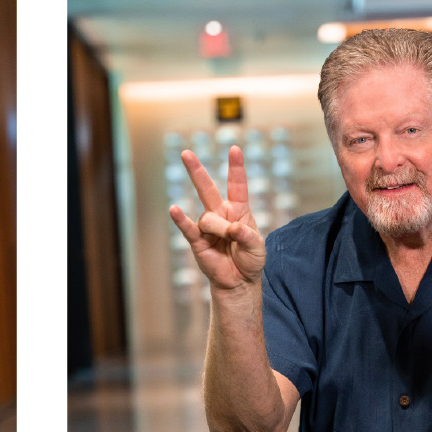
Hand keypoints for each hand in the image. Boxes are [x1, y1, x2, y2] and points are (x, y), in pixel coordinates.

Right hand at [168, 147, 265, 290]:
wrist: (239, 282)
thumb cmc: (250, 260)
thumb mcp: (258, 248)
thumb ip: (248, 236)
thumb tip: (232, 229)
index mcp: (238, 210)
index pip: (237, 186)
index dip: (236, 168)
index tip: (234, 149)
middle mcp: (221, 214)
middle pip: (207, 189)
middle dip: (197, 171)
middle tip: (186, 153)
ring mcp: (208, 227)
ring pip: (208, 218)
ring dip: (220, 229)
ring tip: (229, 241)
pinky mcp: (197, 241)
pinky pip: (187, 228)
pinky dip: (181, 220)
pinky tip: (174, 210)